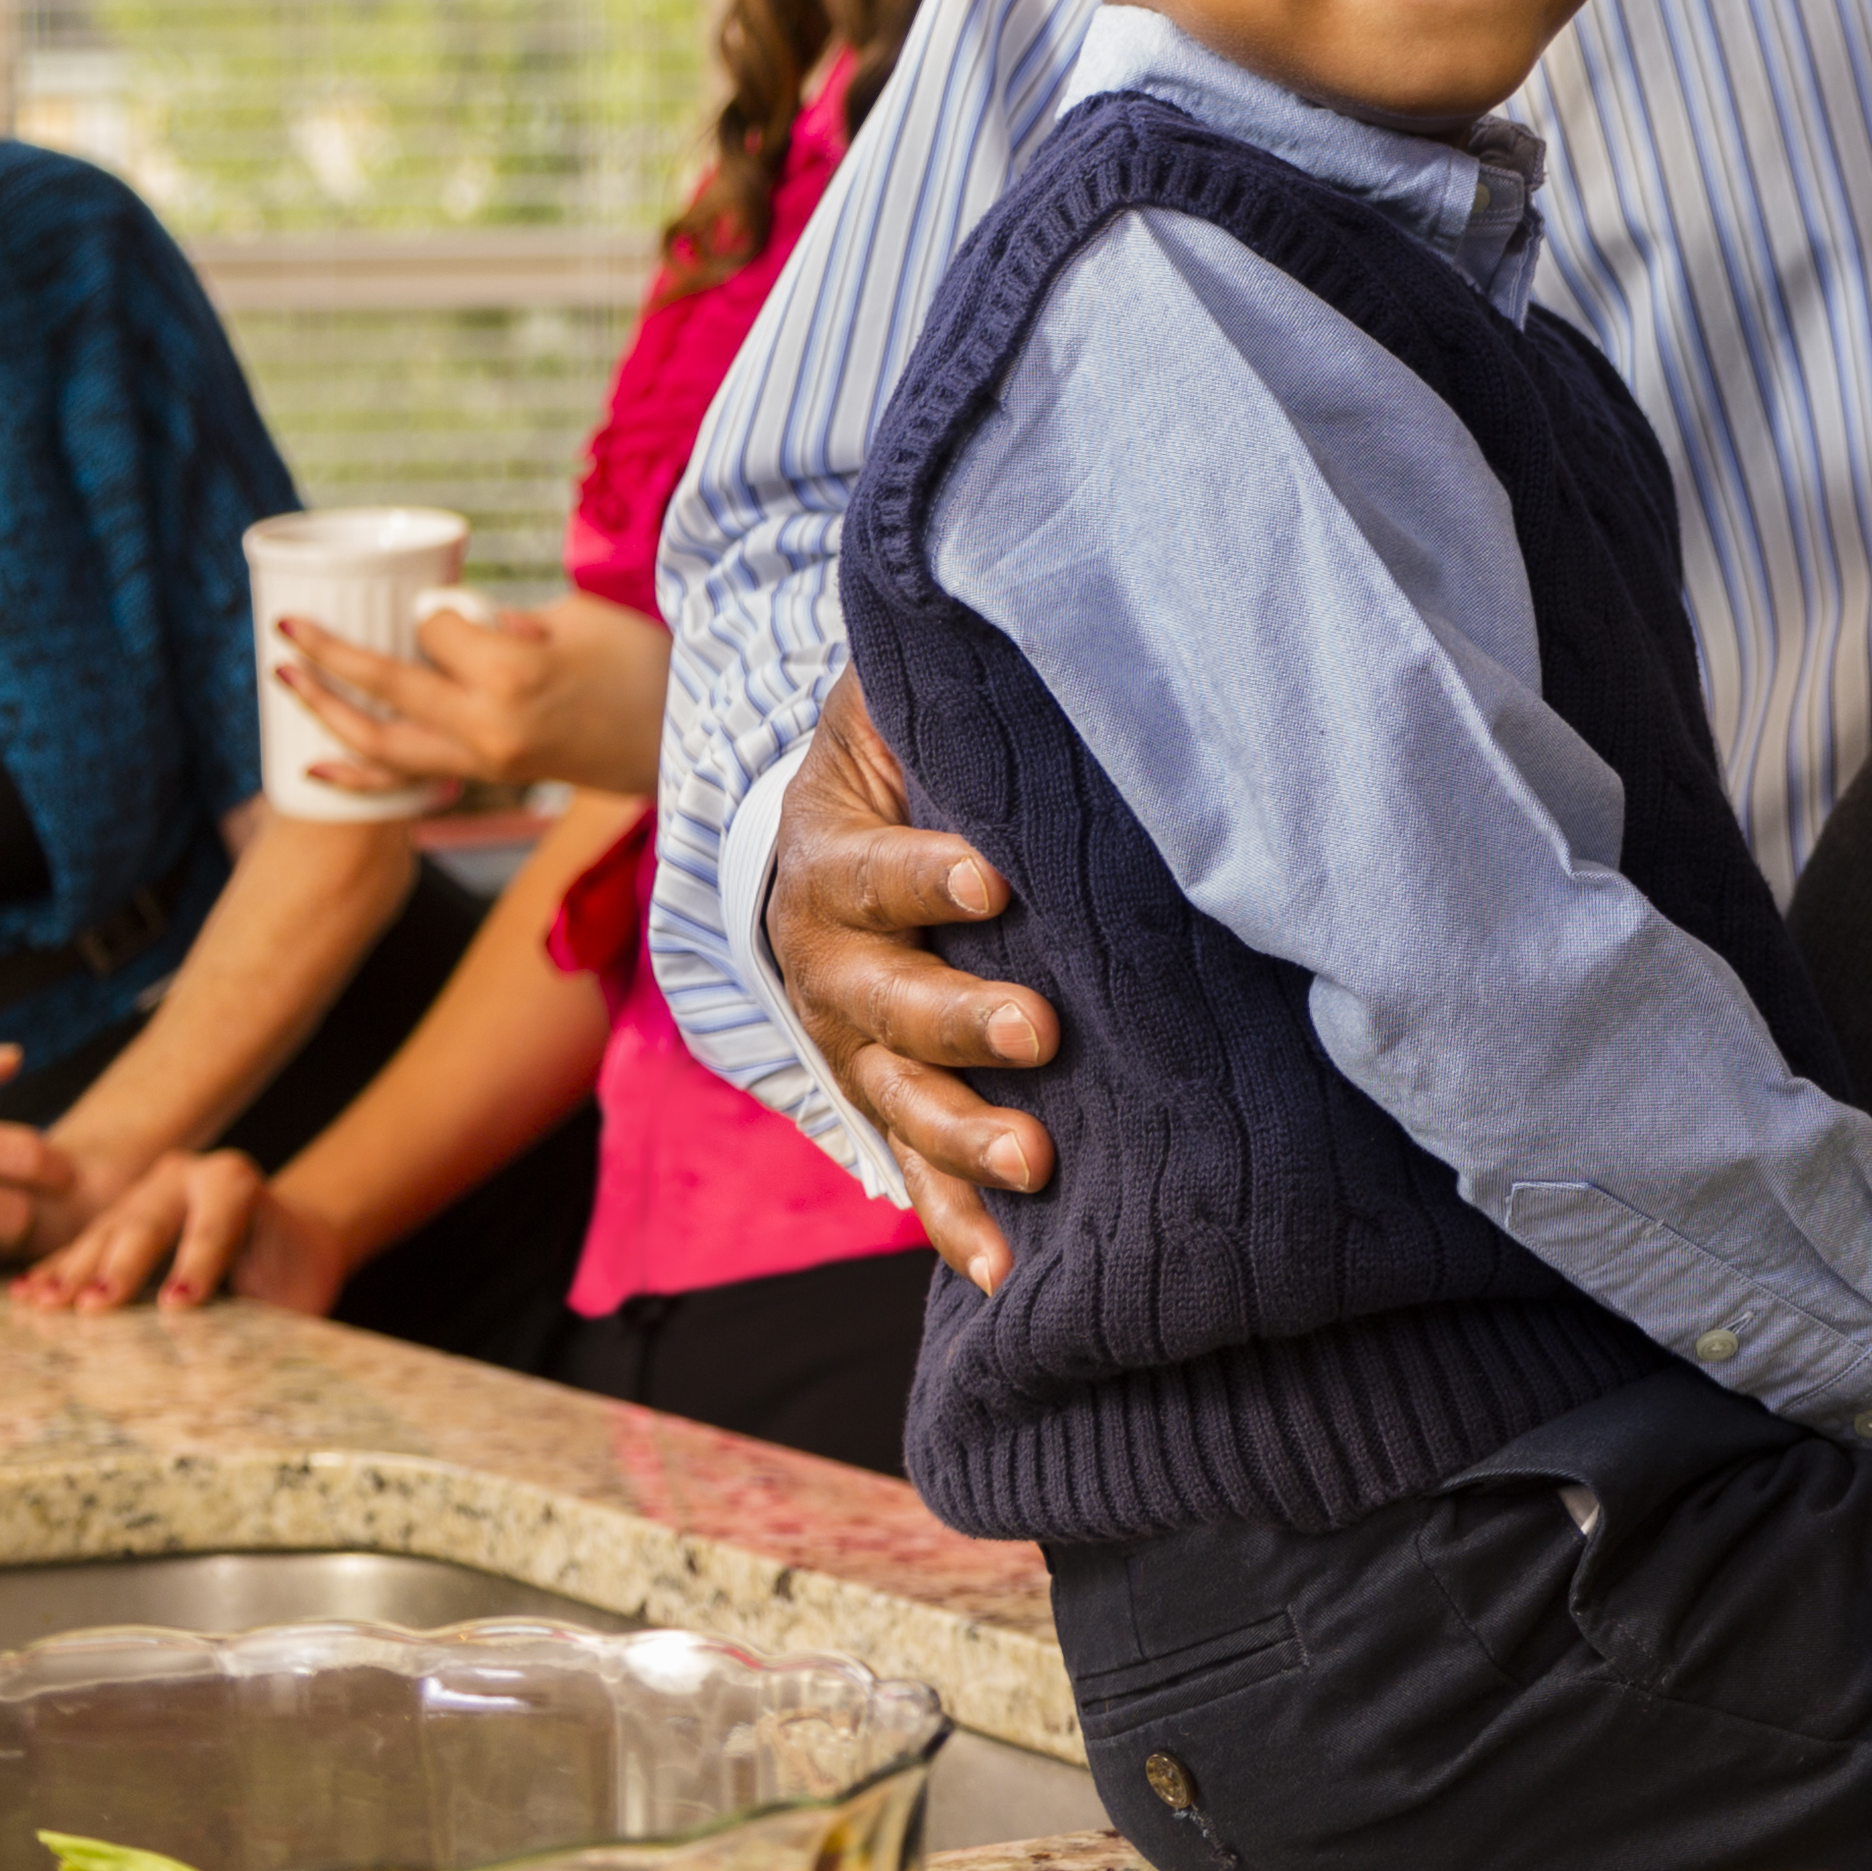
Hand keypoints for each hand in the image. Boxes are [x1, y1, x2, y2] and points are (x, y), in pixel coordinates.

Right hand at [15, 1147, 352, 1316]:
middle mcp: (186, 1176)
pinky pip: (81, 1244)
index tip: (177, 1303)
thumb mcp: (297, 1292)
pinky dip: (56, 1271)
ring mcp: (145, 1191)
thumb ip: (271, 1313)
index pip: (213, 1225)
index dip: (196, 1263)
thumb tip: (236, 1369)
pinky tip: (26, 1295)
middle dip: (119, 1267)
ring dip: (73, 1273)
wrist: (287, 1238)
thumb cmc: (292, 1271)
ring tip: (44, 1306)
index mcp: (235, 1184)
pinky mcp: (117, 1214)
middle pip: (148, 1224)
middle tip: (93, 1307)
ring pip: (106, 1233)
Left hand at [282, 591, 670, 801]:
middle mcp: (488, 722)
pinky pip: (407, 781)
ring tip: (284, 679)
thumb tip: (448, 619)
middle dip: (326, 653)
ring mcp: (486, 759)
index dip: (432, 613)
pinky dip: (356, 776)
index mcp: (513, 672)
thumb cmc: (644, 664)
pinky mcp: (490, 778)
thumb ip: (506, 617)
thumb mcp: (581, 618)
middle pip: (386, 684)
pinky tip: (314, 769)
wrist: (685, 741)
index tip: (449, 608)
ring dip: (324, 710)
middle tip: (285, 628)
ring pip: (381, 743)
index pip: (435, 630)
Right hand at [774, 677, 1055, 1287]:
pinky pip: (911, 1168)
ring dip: (964, 1135)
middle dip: (963, 1019)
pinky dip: (954, 1220)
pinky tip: (1003, 1271)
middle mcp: (827, 963)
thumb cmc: (907, 752)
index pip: (877, 870)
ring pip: (896, 1097)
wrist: (830, 827)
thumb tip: (1026, 599)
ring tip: (1039, 1162)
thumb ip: (943, 690)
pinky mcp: (884, 1095)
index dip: (927, 874)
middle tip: (1043, 1031)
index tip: (994, 875)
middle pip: (887, 1001)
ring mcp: (852, 1042)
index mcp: (830, 861)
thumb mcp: (902, 704)